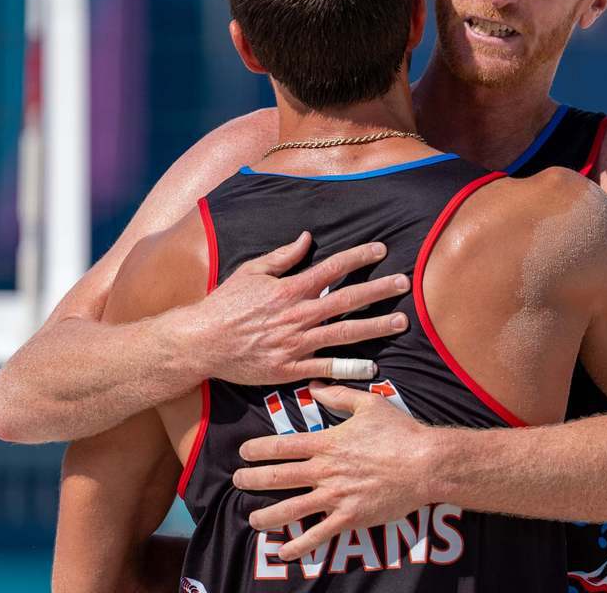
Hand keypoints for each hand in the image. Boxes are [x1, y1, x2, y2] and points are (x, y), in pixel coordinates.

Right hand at [186, 234, 410, 383]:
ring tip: (401, 322)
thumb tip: (307, 238)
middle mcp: (298, 315)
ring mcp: (296, 344)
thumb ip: (282, 257)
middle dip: (378, 290)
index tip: (382, 251)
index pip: (332, 269)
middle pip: (346, 300)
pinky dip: (349, 368)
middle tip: (405, 284)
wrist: (201, 342)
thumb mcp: (251, 272)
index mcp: (289, 289)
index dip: (358, 257)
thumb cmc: (225, 304)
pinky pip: (326, 369)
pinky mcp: (290, 369)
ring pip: (344, 334)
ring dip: (375, 327)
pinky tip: (373, 367)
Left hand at [232, 383, 437, 560]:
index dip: (257, 450)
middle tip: (237, 482)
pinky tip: (283, 552)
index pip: (281, 446)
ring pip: (290, 510)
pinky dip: (298, 546)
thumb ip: (338, 395)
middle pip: (277, 478)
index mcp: (327, 443)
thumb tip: (315, 386)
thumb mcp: (369, 404)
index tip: (243, 453)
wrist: (425, 463)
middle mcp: (325, 470)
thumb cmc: (400, 431)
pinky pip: (317, 535)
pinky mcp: (349, 518)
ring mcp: (335, 496)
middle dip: (251, 481)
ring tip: (253, 519)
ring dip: (266, 516)